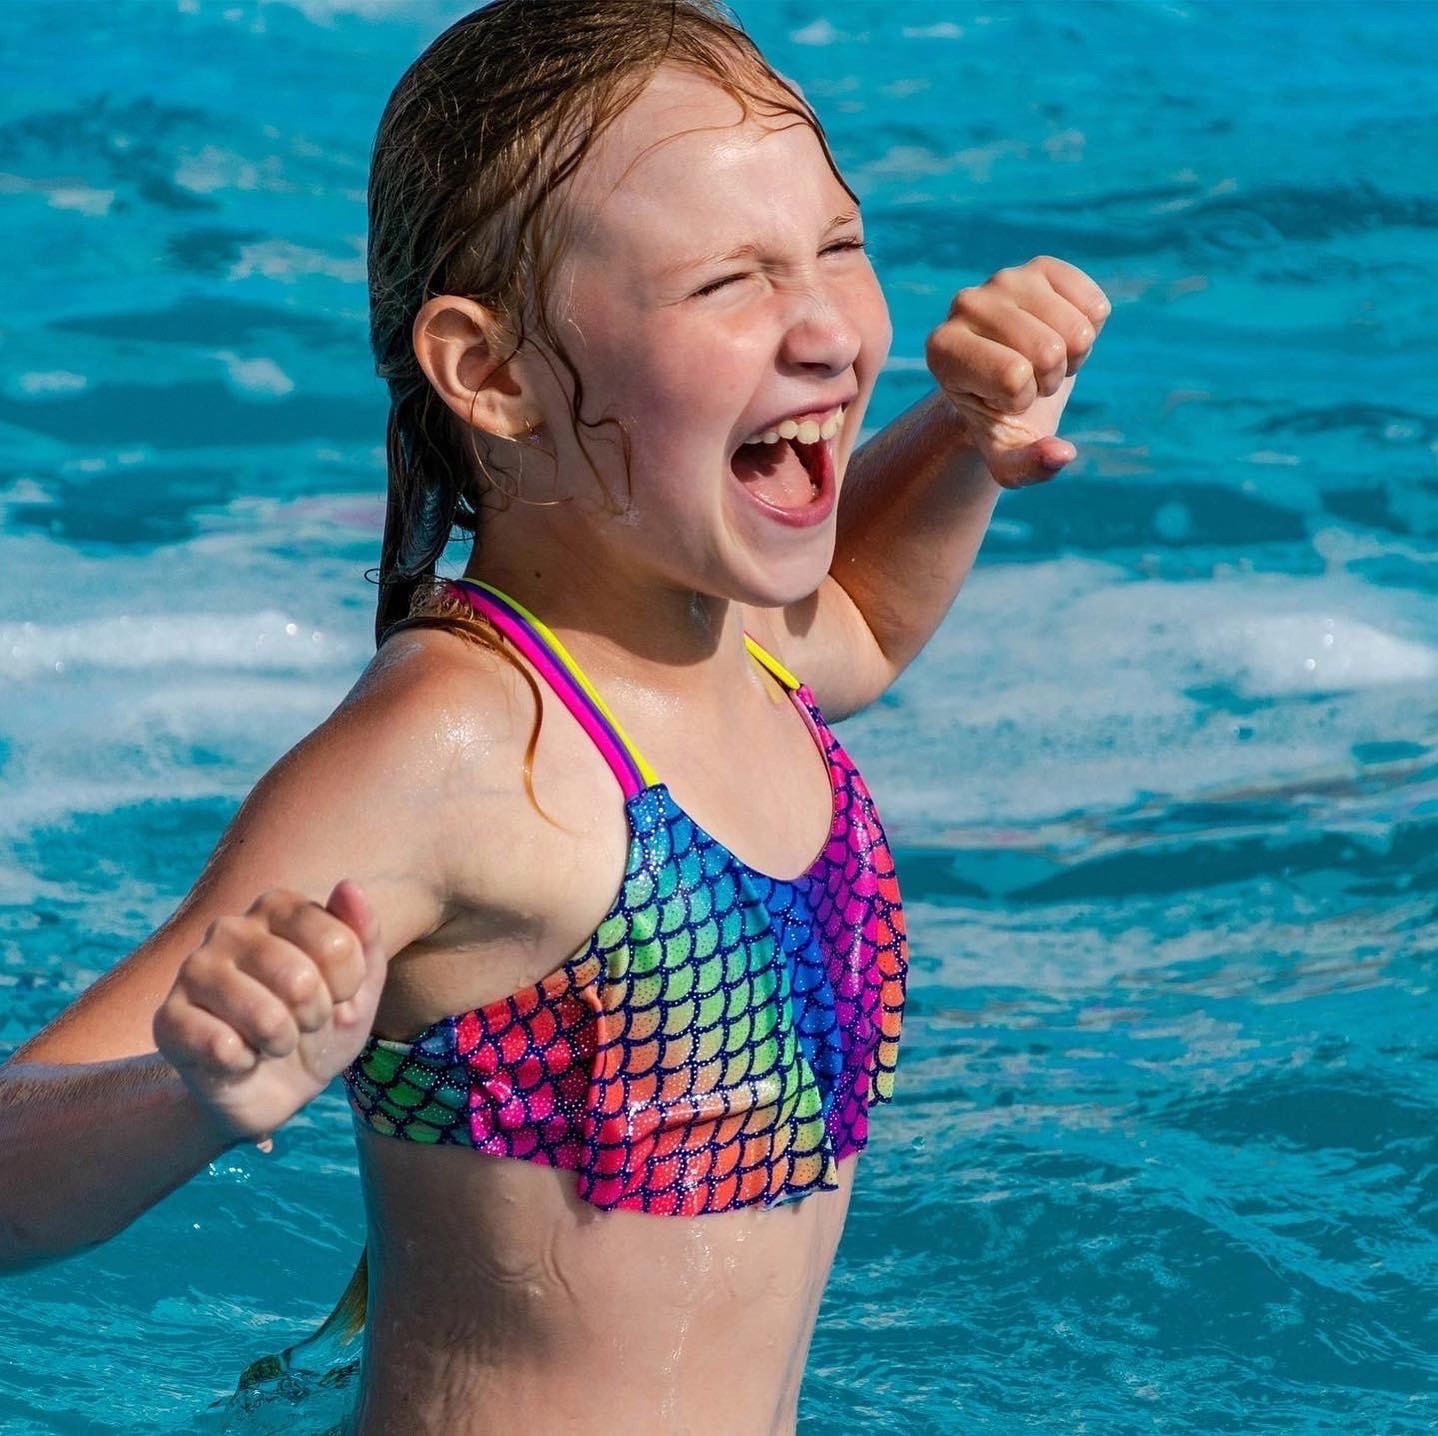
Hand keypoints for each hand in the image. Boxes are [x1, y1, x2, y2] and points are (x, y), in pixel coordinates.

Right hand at [153, 879, 387, 1145]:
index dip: (347, 986)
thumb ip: (364, 936)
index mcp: (277, 907)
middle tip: (300, 1022)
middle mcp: (230, 928)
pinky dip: (245, 1063)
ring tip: (270, 1040)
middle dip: (314, 1017)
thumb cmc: (318, 1025)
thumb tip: (349, 885)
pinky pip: (223, 1047)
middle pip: (301, 980)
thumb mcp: (361, 987)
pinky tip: (237, 1057)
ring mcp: (193, 970)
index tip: (334, 995)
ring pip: (265, 1017)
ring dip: (281, 1043)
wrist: (270, 1088)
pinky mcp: (167, 1019)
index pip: (338, 944)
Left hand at [925, 255, 1109, 489]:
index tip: (1005, 398)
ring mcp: (1004, 279)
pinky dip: (1090, 329)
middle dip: (1051, 378)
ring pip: (1076, 330)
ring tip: (1042, 358)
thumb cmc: (1001, 420)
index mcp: (942, 350)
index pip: (1012, 376)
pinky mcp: (1041, 266)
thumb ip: (1029, 467)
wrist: (1009, 384)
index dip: (1022, 398)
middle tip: (1030, 379)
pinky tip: (1060, 332)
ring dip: (1072, 356)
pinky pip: (1095, 306)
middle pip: (1047, 352)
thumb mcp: (1009, 457)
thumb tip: (1061, 454)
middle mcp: (964, 304)